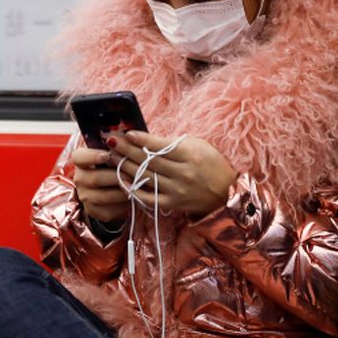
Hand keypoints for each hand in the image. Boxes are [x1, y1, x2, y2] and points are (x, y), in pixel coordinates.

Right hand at [70, 146, 129, 224]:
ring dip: (122, 191)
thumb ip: (119, 145)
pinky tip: (133, 196)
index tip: (107, 155)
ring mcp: (85, 196)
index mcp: (81, 160)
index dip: (92, 156)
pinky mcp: (94, 211)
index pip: (79, 157)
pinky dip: (123, 204)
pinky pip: (109, 210)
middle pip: (94, 178)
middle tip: (131, 174)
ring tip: (136, 185)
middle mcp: (79, 178)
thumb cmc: (116, 165)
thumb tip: (127, 136)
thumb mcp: (116, 152)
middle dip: (116, 176)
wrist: (114, 188)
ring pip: (103, 196)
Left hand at [104, 130, 236, 215]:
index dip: (141, 139)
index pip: (159, 146)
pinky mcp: (172, 204)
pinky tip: (122, 180)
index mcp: (190, 154)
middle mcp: (183, 172)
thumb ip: (174, 143)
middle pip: (148, 160)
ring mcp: (177, 190)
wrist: (226, 194)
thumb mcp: (199, 146)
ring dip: (125, 166)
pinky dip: (134, 189)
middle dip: (126, 150)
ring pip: (145, 177)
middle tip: (111, 142)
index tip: (126, 133)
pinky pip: (148, 197)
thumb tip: (147, 139)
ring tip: (111, 157)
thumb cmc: (211, 164)